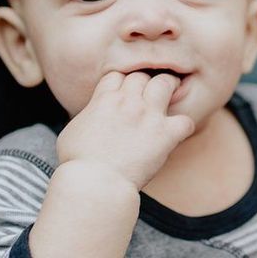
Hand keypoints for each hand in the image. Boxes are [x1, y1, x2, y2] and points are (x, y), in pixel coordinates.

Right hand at [56, 71, 194, 188]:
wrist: (95, 181)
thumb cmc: (78, 163)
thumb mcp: (71, 132)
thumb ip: (86, 118)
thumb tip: (90, 118)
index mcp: (104, 100)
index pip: (118, 75)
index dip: (122, 83)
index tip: (125, 93)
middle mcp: (128, 102)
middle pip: (142, 76)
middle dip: (145, 83)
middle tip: (150, 92)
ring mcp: (148, 116)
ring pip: (165, 84)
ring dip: (169, 88)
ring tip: (171, 95)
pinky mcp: (164, 135)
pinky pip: (185, 121)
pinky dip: (184, 126)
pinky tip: (178, 133)